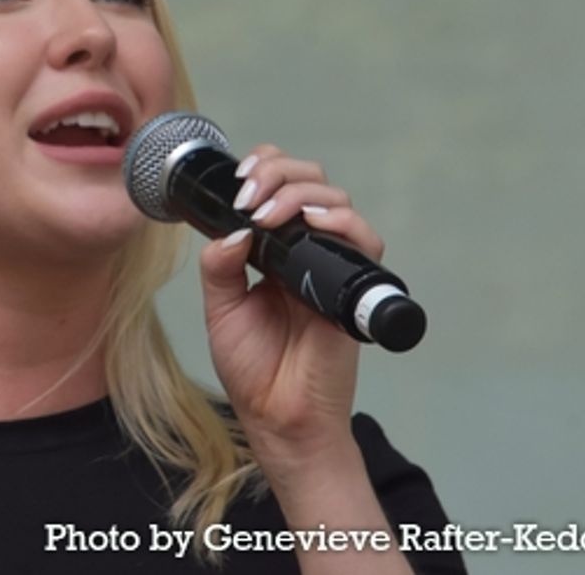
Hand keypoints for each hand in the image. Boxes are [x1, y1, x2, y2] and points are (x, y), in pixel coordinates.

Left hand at [198, 145, 386, 485]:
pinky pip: (365, 241)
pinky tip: (313, 222)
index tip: (240, 181)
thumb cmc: (253, 367)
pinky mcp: (353, 286)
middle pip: (311, 181)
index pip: (280, 186)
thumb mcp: (221, 309)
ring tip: (268, 215)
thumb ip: (219, 267)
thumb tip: (232, 230)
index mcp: (274, 248)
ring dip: (301, 193)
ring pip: (336, 201)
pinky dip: (342, 222)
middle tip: (249, 197)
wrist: (277, 416)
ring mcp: (331, 264)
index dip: (266, 168)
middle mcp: (306, 249)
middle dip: (279, 174)